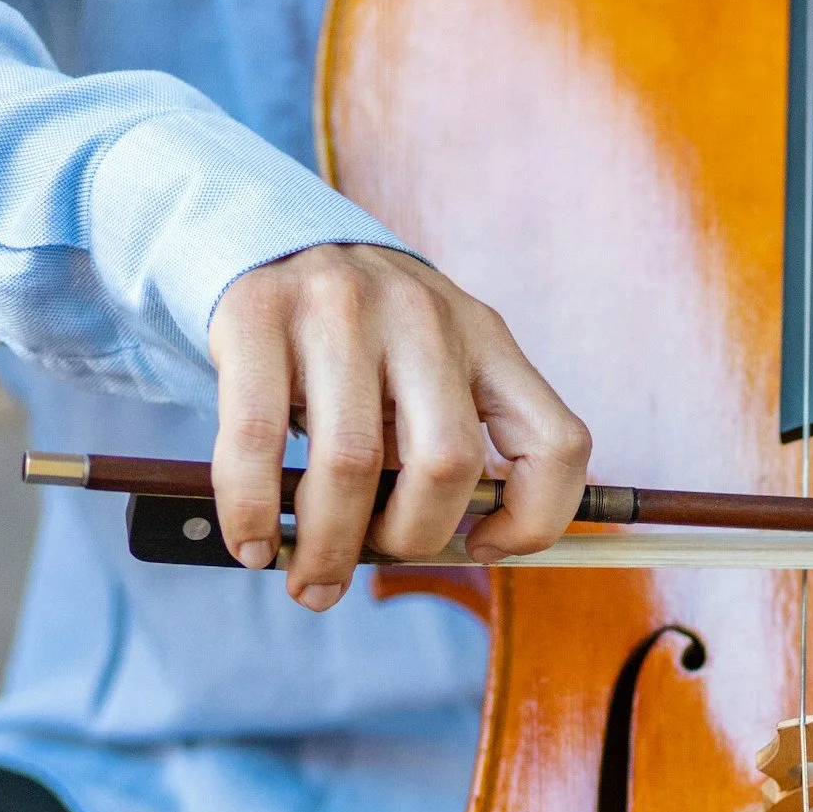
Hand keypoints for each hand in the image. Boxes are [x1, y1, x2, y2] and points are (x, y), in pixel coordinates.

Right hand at [206, 244, 591, 609]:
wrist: (266, 229)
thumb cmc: (362, 339)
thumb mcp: (430, 369)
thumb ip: (446, 445)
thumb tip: (448, 552)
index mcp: (488, 339)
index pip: (557, 443)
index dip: (536, 518)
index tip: (484, 546)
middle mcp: (426, 317)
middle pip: (448, 463)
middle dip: (412, 538)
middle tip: (373, 563)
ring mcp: (343, 309)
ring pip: (355, 461)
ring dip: (330, 543)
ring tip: (310, 582)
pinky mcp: (260, 313)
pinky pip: (260, 438)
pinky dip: (255, 510)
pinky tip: (256, 545)